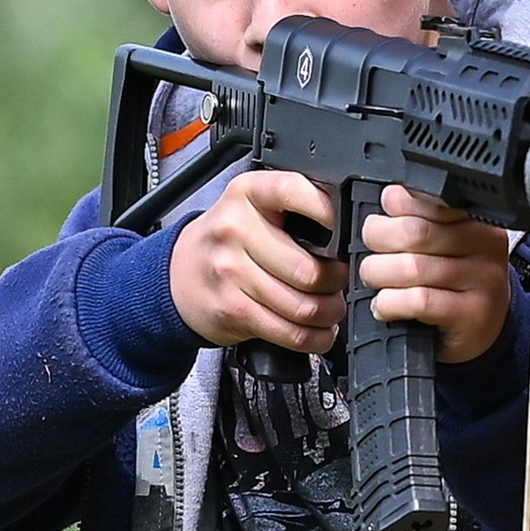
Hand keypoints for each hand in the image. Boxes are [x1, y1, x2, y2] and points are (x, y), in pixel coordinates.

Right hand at [170, 170, 346, 351]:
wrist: (179, 274)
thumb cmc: (229, 240)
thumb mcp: (253, 205)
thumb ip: (294, 204)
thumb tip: (350, 224)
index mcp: (249, 193)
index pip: (295, 192)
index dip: (331, 212)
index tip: (350, 231)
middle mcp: (236, 229)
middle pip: (309, 269)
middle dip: (338, 282)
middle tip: (342, 282)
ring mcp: (231, 272)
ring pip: (303, 306)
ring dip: (329, 313)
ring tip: (332, 308)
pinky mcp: (232, 309)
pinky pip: (288, 331)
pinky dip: (314, 338)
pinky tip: (320, 331)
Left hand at [360, 186, 512, 364]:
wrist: (480, 331)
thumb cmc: (451, 285)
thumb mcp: (440, 246)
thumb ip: (418, 218)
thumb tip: (390, 196)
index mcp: (476, 219)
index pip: (429, 199)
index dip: (395, 208)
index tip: (381, 220)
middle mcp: (486, 245)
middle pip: (415, 232)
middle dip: (378, 241)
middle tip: (370, 254)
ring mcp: (483, 281)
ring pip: (412, 268)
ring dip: (379, 275)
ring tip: (375, 281)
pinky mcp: (472, 313)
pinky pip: (418, 300)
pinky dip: (390, 303)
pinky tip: (384, 307)